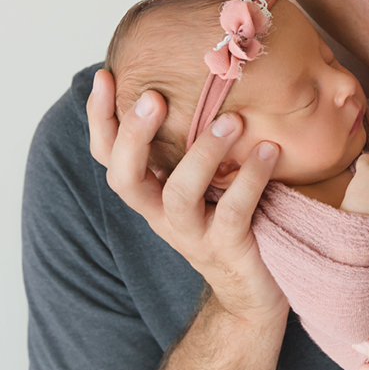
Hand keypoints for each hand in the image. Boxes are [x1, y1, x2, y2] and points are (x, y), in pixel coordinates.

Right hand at [86, 69, 288, 326]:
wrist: (254, 293)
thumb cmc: (233, 223)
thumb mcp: (208, 181)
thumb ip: (197, 144)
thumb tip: (208, 80)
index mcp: (152, 194)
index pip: (109, 156)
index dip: (100, 120)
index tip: (106, 76)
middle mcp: (162, 215)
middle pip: (125, 178)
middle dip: (133, 136)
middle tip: (152, 97)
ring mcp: (193, 235)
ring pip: (179, 195)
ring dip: (202, 154)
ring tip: (231, 120)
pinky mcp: (228, 249)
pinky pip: (233, 212)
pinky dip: (251, 178)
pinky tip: (269, 150)